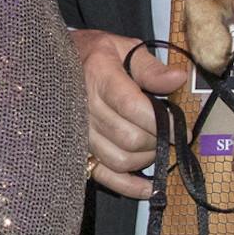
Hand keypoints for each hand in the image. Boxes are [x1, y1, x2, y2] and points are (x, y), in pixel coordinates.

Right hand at [73, 28, 185, 198]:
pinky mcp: (78, 150)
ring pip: (120, 160)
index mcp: (99, 77)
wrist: (49, 65)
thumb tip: (177, 79)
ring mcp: (78, 133)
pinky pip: (104, 176)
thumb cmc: (92, 55)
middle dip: (158, 140)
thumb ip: (150, 67)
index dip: (164, 123)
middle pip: (130, 139)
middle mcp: (84, 108)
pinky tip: (150, 186)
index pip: (134, 108)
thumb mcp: (122, 48)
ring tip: (155, 145)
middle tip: (170, 134)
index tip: (183, 128)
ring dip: (146, 158)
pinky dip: (130, 187)